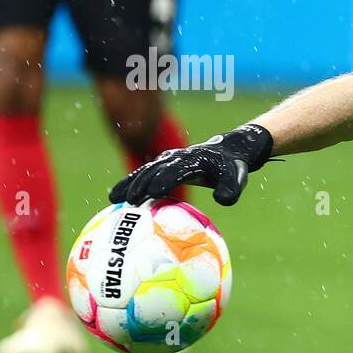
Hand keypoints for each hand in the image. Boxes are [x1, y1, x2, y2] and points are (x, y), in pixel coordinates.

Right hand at [110, 124, 273, 206]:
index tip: (154, 193)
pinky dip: (130, 184)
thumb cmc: (230, 167)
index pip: (177, 170)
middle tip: (129, 201)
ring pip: (144, 171)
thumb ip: (232, 188)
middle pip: (155, 170)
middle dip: (142, 184)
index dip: (165, 180)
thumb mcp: (237, 176)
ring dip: (129, 184)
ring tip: (114, 199)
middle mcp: (177, 158)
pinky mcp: (162, 166)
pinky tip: (116, 198)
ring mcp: (167, 161)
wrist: (225, 152)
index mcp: (194, 160)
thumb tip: (223, 201)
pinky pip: (143, 175)